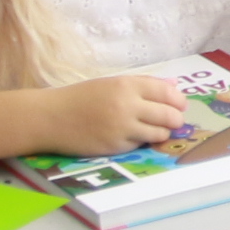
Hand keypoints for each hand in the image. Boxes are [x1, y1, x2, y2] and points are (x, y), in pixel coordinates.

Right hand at [49, 71, 190, 154]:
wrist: (49, 117)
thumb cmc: (81, 98)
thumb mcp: (111, 83)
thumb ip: (143, 84)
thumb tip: (174, 86)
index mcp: (127, 86)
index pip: (168, 93)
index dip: (179, 101)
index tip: (179, 105)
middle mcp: (127, 106)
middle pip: (169, 115)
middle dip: (176, 119)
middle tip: (174, 121)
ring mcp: (121, 128)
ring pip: (159, 133)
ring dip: (162, 133)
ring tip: (155, 130)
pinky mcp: (114, 146)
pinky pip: (139, 144)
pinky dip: (140, 141)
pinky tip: (131, 136)